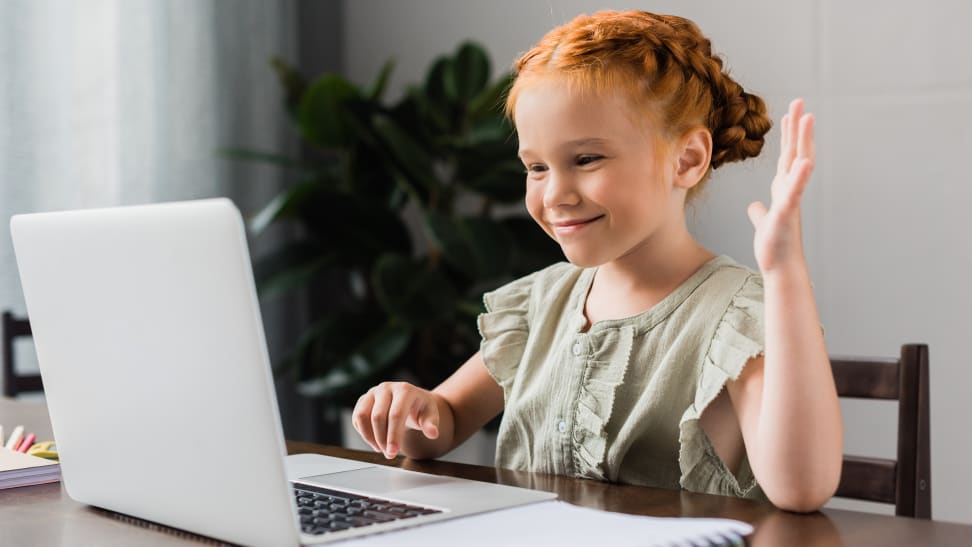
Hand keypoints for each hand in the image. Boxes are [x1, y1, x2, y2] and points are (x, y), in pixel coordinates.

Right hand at [351, 381, 439, 458]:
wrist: (410, 399)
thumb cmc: (420, 408)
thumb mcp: (430, 415)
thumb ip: (431, 424)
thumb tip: (433, 433)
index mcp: (405, 390)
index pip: (396, 414)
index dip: (393, 435)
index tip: (393, 452)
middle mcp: (386, 388)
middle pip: (378, 416)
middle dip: (382, 439)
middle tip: (389, 454)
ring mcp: (373, 392)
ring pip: (362, 416)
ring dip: (369, 437)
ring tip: (380, 448)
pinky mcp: (363, 399)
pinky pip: (357, 418)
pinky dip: (363, 432)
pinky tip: (374, 440)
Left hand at [747, 98, 814, 273]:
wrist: (780, 266)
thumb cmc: (775, 246)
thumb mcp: (763, 222)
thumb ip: (760, 211)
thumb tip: (754, 206)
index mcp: (783, 189)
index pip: (787, 155)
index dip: (789, 134)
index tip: (790, 113)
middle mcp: (790, 190)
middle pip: (795, 151)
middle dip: (797, 127)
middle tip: (800, 101)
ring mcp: (791, 200)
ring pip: (799, 164)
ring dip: (804, 141)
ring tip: (808, 117)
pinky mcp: (787, 213)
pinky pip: (795, 191)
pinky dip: (800, 176)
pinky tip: (804, 160)